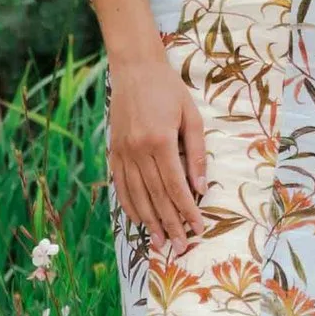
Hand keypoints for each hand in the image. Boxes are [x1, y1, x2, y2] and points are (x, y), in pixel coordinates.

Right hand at [108, 47, 207, 245]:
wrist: (135, 69)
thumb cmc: (169, 90)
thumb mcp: (191, 117)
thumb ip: (197, 154)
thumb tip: (201, 188)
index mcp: (160, 141)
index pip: (175, 186)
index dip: (187, 210)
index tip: (198, 228)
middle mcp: (138, 150)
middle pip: (156, 196)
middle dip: (171, 223)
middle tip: (181, 246)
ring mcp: (122, 152)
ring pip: (137, 195)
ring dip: (150, 221)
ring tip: (161, 241)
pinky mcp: (113, 151)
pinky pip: (121, 185)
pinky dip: (130, 205)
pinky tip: (139, 221)